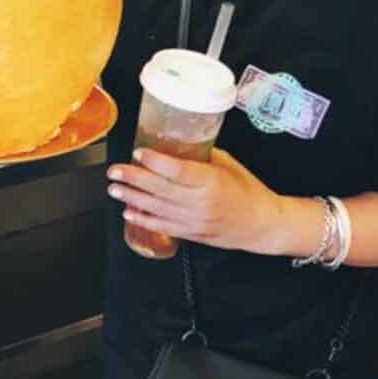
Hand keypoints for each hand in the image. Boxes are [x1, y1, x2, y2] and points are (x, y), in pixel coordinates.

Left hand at [106, 147, 286, 253]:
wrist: (262, 224)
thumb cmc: (248, 190)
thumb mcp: (229, 165)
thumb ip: (202, 156)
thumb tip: (177, 144)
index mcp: (211, 182)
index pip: (177, 171)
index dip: (155, 162)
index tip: (138, 152)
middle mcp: (200, 203)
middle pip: (161, 190)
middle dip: (134, 179)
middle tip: (115, 170)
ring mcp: (194, 221)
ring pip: (157, 209)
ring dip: (132, 198)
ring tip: (115, 188)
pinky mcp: (191, 234)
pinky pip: (163, 226)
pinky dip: (144, 219)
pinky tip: (129, 212)